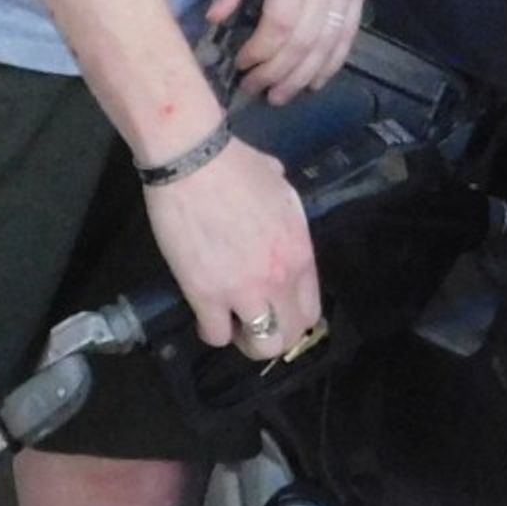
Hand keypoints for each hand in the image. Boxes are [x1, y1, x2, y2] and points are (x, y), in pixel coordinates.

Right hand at [145, 138, 320, 360]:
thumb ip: (285, 212)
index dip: (293, 318)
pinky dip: (211, 330)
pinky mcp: (205, 295)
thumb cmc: (236, 164)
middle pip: (289, 336)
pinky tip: (205, 315)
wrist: (194, 159)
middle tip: (252, 322)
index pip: (312, 310)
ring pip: (259, 346)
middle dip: (273, 336)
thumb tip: (275, 206)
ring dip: (245, 340)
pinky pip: (215, 335)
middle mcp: (279, 279)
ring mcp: (243, 290)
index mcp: (300, 253)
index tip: (276, 311)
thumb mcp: (279, 187)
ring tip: (231, 323)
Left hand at [209, 0, 368, 103]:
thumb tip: (215, 21)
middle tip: (255, 90)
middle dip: (279, 72)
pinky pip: (350, 33)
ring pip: (331, 43)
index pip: (282, 21)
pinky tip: (315, 79)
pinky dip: (333, 61)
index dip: (262, 51)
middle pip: (307, 40)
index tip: (241, 63)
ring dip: (305, 75)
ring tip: (281, 96)